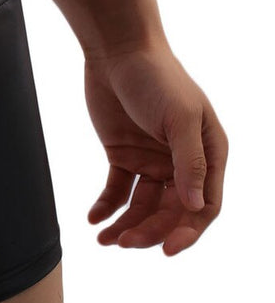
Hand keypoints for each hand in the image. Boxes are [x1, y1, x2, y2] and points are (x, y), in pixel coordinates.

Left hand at [83, 41, 227, 255]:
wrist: (117, 52)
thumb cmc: (157, 77)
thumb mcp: (178, 118)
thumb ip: (190, 162)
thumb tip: (197, 207)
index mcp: (208, 154)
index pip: (204, 206)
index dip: (188, 231)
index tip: (166, 250)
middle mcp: (183, 162)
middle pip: (170, 211)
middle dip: (150, 230)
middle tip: (124, 242)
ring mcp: (152, 160)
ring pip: (142, 205)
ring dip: (126, 224)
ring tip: (104, 240)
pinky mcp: (123, 155)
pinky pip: (117, 190)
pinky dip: (106, 206)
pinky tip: (93, 219)